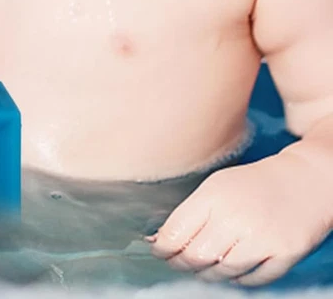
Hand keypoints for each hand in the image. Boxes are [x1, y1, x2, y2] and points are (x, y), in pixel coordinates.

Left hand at [147, 154, 332, 285]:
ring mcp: (261, 238)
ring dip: (207, 275)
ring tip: (201, 269)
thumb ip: (192, 212)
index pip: (177, 232)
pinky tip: (231, 272)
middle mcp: (236, 218)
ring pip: (222, 272)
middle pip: (196, 256)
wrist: (303, 182)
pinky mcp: (283, 255)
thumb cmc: (253, 185)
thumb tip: (160, 238)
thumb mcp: (217, 186)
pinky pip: (252, 280)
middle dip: (180, 263)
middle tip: (176, 262)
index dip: (162, 247)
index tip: (158, 251)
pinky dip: (238, 280)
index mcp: (213, 197)